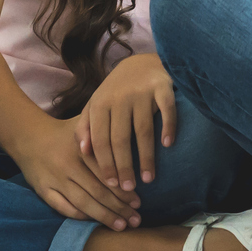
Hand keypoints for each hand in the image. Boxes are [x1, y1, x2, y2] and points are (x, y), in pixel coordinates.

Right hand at [12, 115, 143, 229]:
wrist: (29, 137)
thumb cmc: (66, 132)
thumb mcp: (85, 124)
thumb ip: (105, 131)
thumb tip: (134, 137)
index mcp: (82, 149)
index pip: (107, 173)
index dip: (123, 189)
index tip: (139, 201)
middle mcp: (68, 165)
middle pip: (97, 190)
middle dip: (119, 207)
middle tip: (136, 219)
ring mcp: (55, 179)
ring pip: (82, 202)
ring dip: (103, 216)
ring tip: (121, 226)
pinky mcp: (43, 190)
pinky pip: (63, 207)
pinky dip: (79, 216)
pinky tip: (95, 222)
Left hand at [74, 52, 178, 193]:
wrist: (141, 62)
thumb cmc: (116, 91)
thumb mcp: (96, 105)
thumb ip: (85, 127)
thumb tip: (83, 152)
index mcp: (100, 104)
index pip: (100, 140)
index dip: (105, 164)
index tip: (111, 185)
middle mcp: (119, 98)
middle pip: (120, 139)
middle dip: (124, 167)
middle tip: (129, 189)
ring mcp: (142, 92)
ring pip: (143, 130)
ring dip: (146, 157)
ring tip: (149, 178)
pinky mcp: (162, 87)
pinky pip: (167, 110)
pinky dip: (168, 127)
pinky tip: (168, 145)